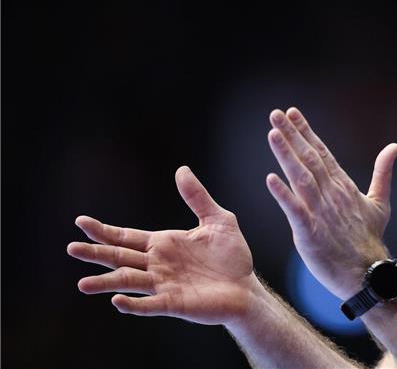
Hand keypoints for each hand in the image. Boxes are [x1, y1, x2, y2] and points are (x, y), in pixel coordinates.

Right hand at [67, 166, 260, 325]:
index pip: (127, 237)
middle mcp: (157, 264)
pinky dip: (134, 304)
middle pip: (120, 258)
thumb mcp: (218, 220)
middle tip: (72, 248)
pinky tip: (117, 301)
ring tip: (83, 283)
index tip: (81, 222)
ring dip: (107, 282)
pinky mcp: (175, 303)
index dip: (104, 231)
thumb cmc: (231, 256)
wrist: (246, 287)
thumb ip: (197, 197)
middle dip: (96, 253)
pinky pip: (150, 305)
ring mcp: (164, 285)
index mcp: (163, 244)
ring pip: (129, 282)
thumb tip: (182, 169)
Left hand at [265, 107, 396, 299]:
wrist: (369, 274)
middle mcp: (331, 195)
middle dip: (293, 135)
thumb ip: (383, 173)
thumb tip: (394, 146)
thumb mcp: (379, 202)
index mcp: (343, 186)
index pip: (322, 152)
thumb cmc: (370, 239)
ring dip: (286, 155)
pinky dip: (283, 195)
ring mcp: (321, 213)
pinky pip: (295, 211)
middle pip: (310, 159)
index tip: (292, 113)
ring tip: (273, 134)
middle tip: (276, 114)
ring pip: (301, 178)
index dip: (307, 132)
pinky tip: (271, 179)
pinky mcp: (310, 233)